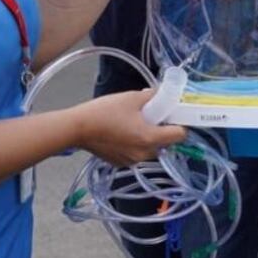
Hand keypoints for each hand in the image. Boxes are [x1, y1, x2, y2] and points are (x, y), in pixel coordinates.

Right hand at [71, 89, 186, 166]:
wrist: (77, 128)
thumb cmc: (105, 111)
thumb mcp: (132, 98)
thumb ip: (152, 95)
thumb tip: (163, 93)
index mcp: (150, 138)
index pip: (180, 135)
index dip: (180, 123)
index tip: (173, 114)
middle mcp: (144, 154)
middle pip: (165, 143)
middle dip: (162, 129)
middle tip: (151, 115)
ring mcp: (132, 161)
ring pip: (151, 149)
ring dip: (148, 137)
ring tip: (134, 122)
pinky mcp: (120, 163)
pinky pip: (136, 153)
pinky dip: (135, 144)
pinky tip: (123, 132)